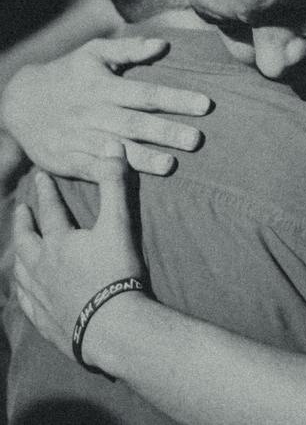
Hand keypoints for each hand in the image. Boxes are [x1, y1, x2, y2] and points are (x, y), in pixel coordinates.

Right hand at [1, 37, 210, 180]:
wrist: (19, 102)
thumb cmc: (67, 73)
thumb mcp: (92, 53)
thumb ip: (128, 49)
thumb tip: (163, 44)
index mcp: (103, 87)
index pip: (146, 93)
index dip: (175, 99)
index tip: (205, 104)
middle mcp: (94, 113)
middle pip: (135, 123)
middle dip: (166, 132)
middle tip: (196, 139)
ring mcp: (80, 138)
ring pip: (116, 149)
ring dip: (143, 158)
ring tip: (170, 165)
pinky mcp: (67, 160)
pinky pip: (91, 169)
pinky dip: (109, 173)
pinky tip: (129, 179)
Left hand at [14, 159, 143, 364]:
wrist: (114, 327)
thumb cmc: (117, 273)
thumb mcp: (119, 224)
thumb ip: (114, 185)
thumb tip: (112, 147)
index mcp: (59, 243)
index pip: (50, 210)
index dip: (46, 192)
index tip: (40, 176)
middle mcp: (43, 268)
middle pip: (27, 241)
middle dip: (23, 223)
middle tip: (20, 210)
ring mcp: (42, 297)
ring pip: (21, 273)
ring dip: (19, 256)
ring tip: (18, 250)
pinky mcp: (46, 322)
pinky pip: (26, 304)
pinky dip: (22, 293)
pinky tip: (23, 293)